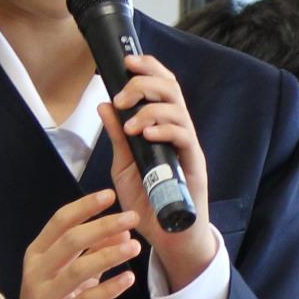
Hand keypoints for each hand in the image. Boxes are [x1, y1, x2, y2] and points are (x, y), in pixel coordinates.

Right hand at [9, 190, 142, 298]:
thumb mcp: (70, 274)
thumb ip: (92, 251)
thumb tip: (122, 228)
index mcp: (37, 254)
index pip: (60, 221)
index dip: (85, 206)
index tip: (110, 195)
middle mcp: (37, 271)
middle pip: (71, 240)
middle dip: (104, 225)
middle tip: (132, 218)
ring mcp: (45, 297)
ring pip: (79, 268)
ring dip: (110, 254)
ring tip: (135, 246)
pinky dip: (110, 287)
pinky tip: (128, 278)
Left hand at [102, 53, 216, 294]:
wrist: (167, 236)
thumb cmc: (148, 202)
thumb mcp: (124, 166)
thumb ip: (117, 136)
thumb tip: (103, 104)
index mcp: (163, 127)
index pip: (162, 86)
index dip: (148, 68)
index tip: (126, 61)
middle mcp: (178, 131)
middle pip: (172, 89)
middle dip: (145, 84)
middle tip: (122, 96)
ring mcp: (188, 146)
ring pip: (178, 110)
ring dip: (150, 109)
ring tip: (130, 124)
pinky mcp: (194, 165)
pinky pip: (184, 137)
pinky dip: (164, 130)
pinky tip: (146, 134)